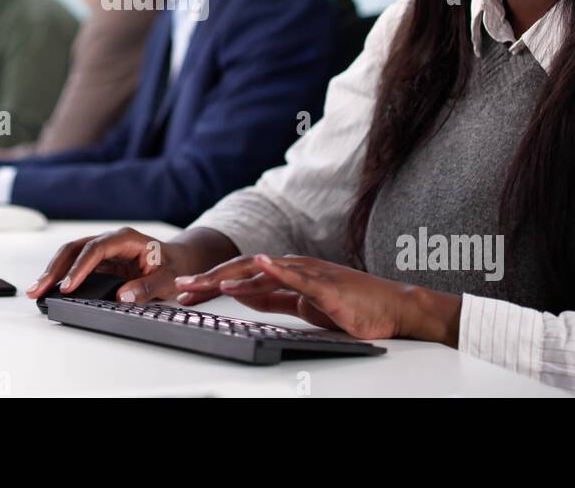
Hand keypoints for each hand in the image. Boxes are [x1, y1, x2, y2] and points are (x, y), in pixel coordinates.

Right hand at [24, 227, 239, 303]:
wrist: (179, 261)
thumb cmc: (174, 266)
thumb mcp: (168, 278)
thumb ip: (148, 287)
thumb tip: (122, 296)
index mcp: (126, 238)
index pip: (96, 249)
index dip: (80, 267)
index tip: (68, 287)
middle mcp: (110, 240)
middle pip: (75, 249)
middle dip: (54, 269)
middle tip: (38, 290)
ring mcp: (102, 250)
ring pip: (70, 255)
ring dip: (52, 272)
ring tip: (35, 291)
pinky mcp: (99, 262)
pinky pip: (75, 266)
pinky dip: (60, 276)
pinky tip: (49, 289)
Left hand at [173, 254, 461, 344]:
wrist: (393, 308)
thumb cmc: (353, 307)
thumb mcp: (304, 304)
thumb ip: (275, 296)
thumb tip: (243, 294)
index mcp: (287, 272)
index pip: (241, 274)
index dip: (212, 281)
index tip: (185, 289)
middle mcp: (295, 267)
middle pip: (244, 269)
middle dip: (210, 278)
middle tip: (181, 286)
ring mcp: (311, 274)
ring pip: (263, 270)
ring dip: (231, 275)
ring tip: (204, 282)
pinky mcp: (327, 286)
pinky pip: (299, 276)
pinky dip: (277, 269)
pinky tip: (259, 265)